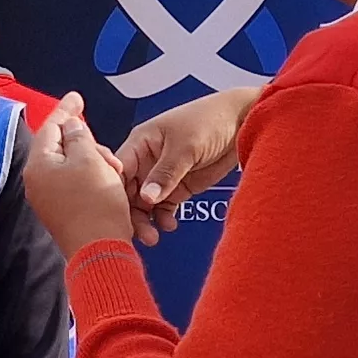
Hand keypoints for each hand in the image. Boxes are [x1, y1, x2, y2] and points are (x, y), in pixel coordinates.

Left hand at [24, 97, 137, 259]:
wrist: (101, 251)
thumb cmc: (96, 204)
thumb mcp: (90, 159)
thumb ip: (78, 136)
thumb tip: (69, 125)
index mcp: (38, 165)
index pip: (50, 127)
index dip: (67, 110)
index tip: (77, 97)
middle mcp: (37, 182)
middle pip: (61, 148)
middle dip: (88, 146)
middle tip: (108, 156)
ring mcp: (48, 200)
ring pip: (71, 167)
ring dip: (95, 164)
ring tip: (114, 174)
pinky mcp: (62, 213)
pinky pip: (75, 185)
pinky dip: (92, 179)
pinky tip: (109, 183)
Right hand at [115, 87, 258, 245]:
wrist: (244, 123)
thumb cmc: (211, 120)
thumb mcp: (185, 146)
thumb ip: (165, 173)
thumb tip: (146, 198)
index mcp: (140, 143)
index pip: (117, 171)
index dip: (113, 192)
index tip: (116, 214)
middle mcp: (147, 160)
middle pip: (128, 192)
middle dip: (131, 213)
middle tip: (141, 233)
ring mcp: (163, 175)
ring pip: (144, 204)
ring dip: (146, 220)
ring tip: (154, 236)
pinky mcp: (179, 187)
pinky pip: (163, 207)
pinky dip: (163, 218)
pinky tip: (169, 224)